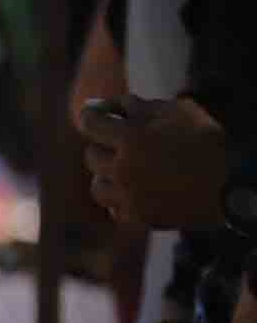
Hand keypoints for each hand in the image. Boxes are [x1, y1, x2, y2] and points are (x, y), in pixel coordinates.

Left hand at [85, 95, 227, 230]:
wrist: (232, 185)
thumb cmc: (208, 142)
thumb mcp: (179, 111)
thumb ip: (141, 106)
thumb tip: (113, 105)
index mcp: (131, 137)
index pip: (90, 123)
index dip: (92, 116)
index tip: (95, 115)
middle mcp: (122, 168)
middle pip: (92, 155)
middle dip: (105, 146)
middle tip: (121, 145)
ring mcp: (128, 196)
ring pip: (97, 185)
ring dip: (107, 176)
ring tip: (125, 171)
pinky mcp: (138, 217)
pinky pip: (114, 208)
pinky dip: (120, 200)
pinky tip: (135, 193)